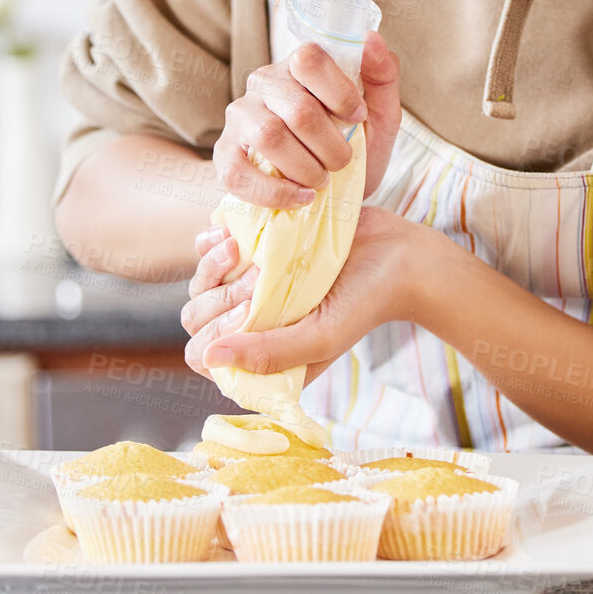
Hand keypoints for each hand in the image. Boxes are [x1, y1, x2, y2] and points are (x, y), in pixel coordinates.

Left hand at [185, 205, 429, 382]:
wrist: (396, 252)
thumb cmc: (366, 301)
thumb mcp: (322, 337)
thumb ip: (270, 354)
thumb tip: (208, 357)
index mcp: (265, 355)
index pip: (205, 356)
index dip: (215, 334)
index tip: (249, 312)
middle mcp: (252, 323)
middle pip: (196, 317)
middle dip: (218, 298)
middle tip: (257, 280)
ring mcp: (251, 287)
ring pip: (199, 283)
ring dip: (214, 267)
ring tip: (243, 251)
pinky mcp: (254, 252)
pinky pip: (210, 251)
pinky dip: (213, 242)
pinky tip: (232, 236)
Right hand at [212, 30, 400, 210]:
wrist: (333, 191)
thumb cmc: (354, 145)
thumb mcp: (379, 113)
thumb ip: (382, 75)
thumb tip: (371, 39)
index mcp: (299, 65)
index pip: (310, 60)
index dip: (340, 94)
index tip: (357, 119)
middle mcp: (265, 82)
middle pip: (298, 109)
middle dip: (330, 147)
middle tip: (341, 162)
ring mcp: (240, 116)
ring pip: (270, 137)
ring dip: (306, 169)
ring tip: (321, 180)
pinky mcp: (224, 153)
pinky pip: (238, 173)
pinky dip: (275, 192)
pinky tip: (300, 197)